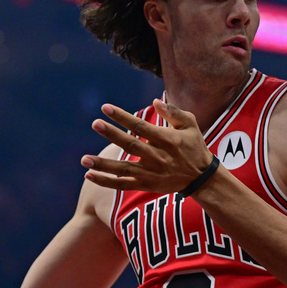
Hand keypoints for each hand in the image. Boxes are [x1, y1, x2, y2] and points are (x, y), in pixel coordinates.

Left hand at [81, 100, 214, 193]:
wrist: (202, 178)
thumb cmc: (195, 147)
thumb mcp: (190, 125)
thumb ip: (173, 113)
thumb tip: (155, 101)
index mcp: (167, 140)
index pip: (140, 127)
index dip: (122, 117)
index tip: (105, 108)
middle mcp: (158, 157)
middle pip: (131, 145)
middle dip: (112, 135)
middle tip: (95, 124)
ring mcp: (151, 173)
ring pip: (123, 169)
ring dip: (103, 164)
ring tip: (84, 158)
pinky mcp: (147, 185)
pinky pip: (123, 185)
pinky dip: (106, 181)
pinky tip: (89, 175)